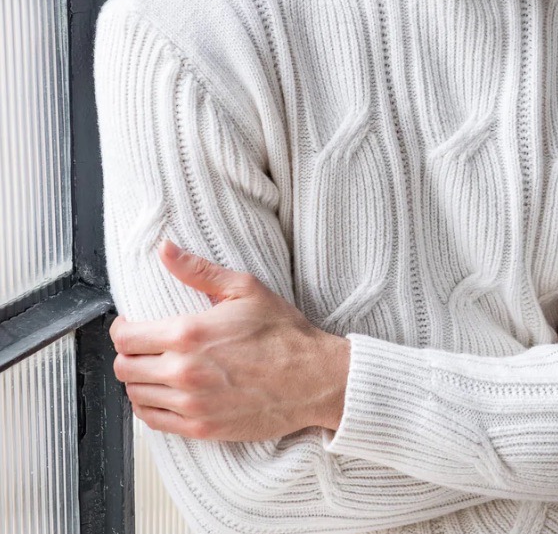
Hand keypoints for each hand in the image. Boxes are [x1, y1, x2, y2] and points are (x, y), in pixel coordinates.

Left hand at [110, 239, 350, 440]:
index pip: (126, 337)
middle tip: (144, 347)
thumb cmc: (284, 334)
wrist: (314, 378)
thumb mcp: (245, 289)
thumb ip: (198, 271)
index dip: (122, 328)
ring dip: (139, 380)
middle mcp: (184, 371)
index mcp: (189, 334)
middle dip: (129, 353)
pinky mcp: (201, 427)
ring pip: (135, 394)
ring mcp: (191, 403)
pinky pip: (153, 421)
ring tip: (155, 369)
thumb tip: (165, 250)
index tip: (130, 325)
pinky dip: (149, 407)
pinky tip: (162, 394)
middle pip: (125, 367)